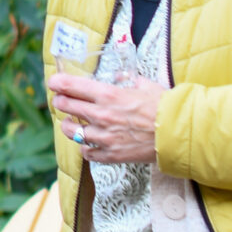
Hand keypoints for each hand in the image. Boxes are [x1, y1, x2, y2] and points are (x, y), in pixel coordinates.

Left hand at [46, 72, 160, 164]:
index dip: (57, 83)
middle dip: (60, 102)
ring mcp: (105, 137)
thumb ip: (128, 79)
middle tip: (61, 100)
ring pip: (70, 131)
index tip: (53, 83)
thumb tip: (119, 76)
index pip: (70, 86)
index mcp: (108, 94)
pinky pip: (87, 152)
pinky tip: (87, 143)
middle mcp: (101, 115)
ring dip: (67, 125)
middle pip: (66, 106)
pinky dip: (84, 147)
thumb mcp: (145, 84)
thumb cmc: (164, 107)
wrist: (178, 134)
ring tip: (69, 123)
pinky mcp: (111, 155)